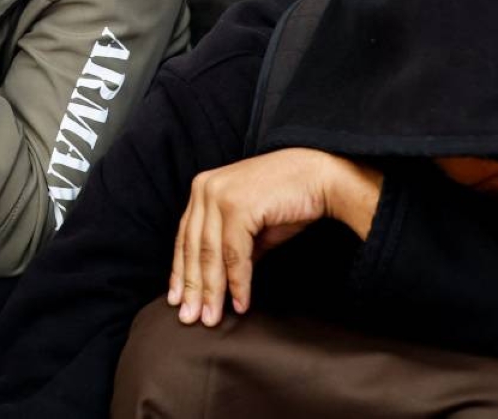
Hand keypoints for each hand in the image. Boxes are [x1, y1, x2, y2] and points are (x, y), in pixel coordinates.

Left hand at [167, 148, 382, 326]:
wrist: (321, 177)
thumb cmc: (288, 200)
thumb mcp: (251, 227)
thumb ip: (231, 250)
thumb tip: (219, 284)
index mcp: (202, 189)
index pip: (185, 237)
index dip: (180, 272)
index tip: (177, 300)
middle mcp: (205, 188)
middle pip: (193, 248)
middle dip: (193, 288)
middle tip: (191, 319)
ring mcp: (220, 194)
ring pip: (210, 254)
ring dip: (212, 292)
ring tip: (212, 319)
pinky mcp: (238, 205)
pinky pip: (234, 254)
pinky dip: (237, 282)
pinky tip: (241, 303)